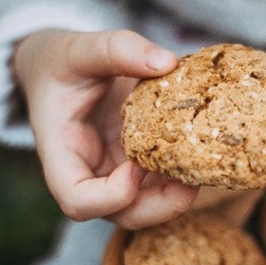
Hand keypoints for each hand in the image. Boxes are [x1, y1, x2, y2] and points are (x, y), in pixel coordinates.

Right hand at [13, 29, 198, 228]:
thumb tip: (167, 62)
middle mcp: (90, 176)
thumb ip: (116, 49)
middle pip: (124, 215)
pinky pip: (162, 185)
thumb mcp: (79, 49)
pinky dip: (183, 176)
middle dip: (162, 206)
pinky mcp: (137, 167)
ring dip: (180, 195)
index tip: (136, 165)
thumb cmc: (61, 64)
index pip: (78, 201)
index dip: (111, 196)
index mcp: (62, 156)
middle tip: (192, 178)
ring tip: (204, 164)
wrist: (60, 72)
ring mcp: (115, 175)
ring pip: (149, 207)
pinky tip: (202, 151)